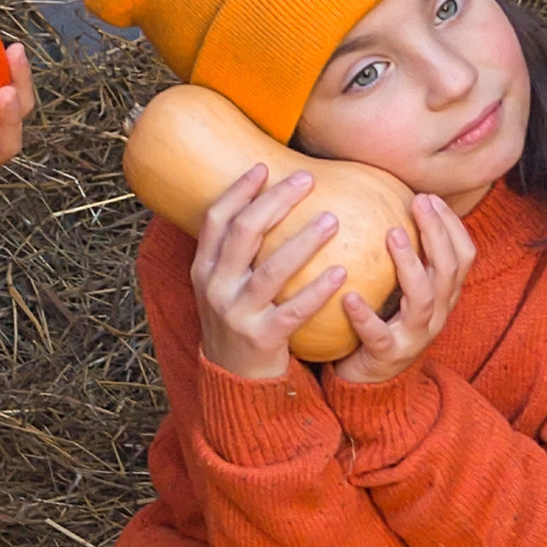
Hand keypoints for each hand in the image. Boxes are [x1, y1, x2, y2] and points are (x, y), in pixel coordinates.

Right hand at [192, 162, 345, 382]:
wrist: (235, 380)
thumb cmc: (240, 320)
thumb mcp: (226, 285)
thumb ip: (239, 251)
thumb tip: (267, 202)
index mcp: (204, 270)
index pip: (217, 220)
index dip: (239, 190)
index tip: (265, 167)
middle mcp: (215, 288)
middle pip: (244, 233)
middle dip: (276, 201)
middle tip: (308, 180)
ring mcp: (236, 314)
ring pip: (272, 270)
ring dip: (304, 241)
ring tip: (333, 220)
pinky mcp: (261, 339)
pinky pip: (294, 311)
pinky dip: (318, 291)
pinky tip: (342, 273)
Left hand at [330, 192, 474, 384]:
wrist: (370, 383)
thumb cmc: (381, 323)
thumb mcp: (397, 288)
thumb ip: (399, 255)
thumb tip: (383, 201)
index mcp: (443, 296)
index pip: (463, 256)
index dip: (452, 226)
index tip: (429, 198)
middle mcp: (436, 314)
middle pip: (449, 269)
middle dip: (437, 233)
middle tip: (418, 203)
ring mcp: (415, 337)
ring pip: (423, 298)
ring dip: (410, 263)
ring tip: (391, 234)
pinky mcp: (388, 356)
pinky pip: (379, 335)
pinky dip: (365, 315)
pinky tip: (348, 296)